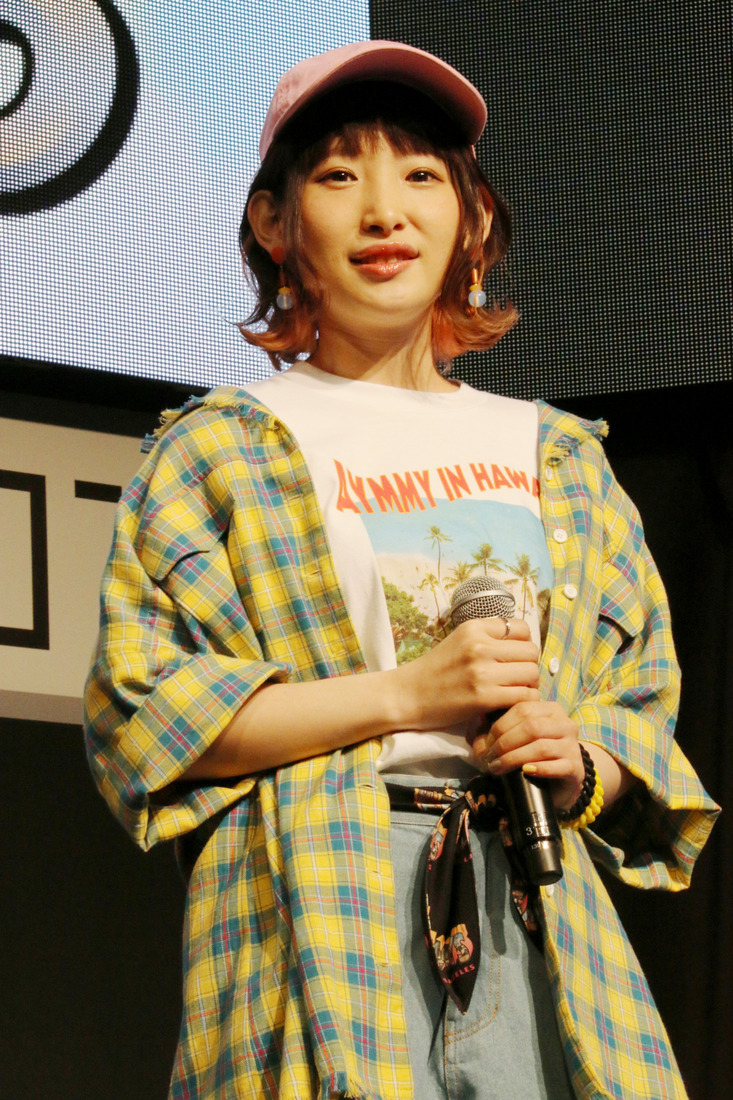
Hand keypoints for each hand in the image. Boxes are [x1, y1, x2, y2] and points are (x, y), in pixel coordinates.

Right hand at [394, 617, 539, 730]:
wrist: (408, 695)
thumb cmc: (435, 671)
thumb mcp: (459, 641)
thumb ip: (487, 638)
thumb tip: (523, 643)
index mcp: (474, 628)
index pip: (521, 628)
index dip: (525, 644)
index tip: (516, 658)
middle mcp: (480, 645)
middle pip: (531, 651)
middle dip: (530, 666)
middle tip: (519, 678)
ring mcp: (482, 671)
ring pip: (532, 673)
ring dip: (529, 685)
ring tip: (516, 691)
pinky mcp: (484, 697)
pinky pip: (524, 695)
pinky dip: (524, 701)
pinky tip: (510, 704)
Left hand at [472, 701, 584, 810]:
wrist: (559, 784)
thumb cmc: (532, 756)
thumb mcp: (514, 740)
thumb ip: (495, 733)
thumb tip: (477, 733)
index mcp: (550, 709)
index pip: (522, 709)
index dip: (500, 726)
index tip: (486, 743)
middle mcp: (564, 723)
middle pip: (531, 727)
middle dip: (505, 743)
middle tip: (489, 759)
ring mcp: (572, 746)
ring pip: (541, 746)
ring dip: (514, 758)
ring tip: (498, 768)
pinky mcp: (576, 768)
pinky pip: (558, 766)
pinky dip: (539, 769)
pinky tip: (525, 772)